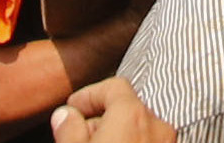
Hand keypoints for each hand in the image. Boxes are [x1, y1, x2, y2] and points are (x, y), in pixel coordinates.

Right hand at [57, 84, 179, 142]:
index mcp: (133, 116)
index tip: (73, 108)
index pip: (114, 86)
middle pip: (128, 108)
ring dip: (119, 133)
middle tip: (80, 134)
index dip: (89, 95)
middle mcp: (158, 126)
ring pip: (141, 128)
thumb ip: (69, 129)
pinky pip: (151, 142)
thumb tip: (65, 115)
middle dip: (103, 118)